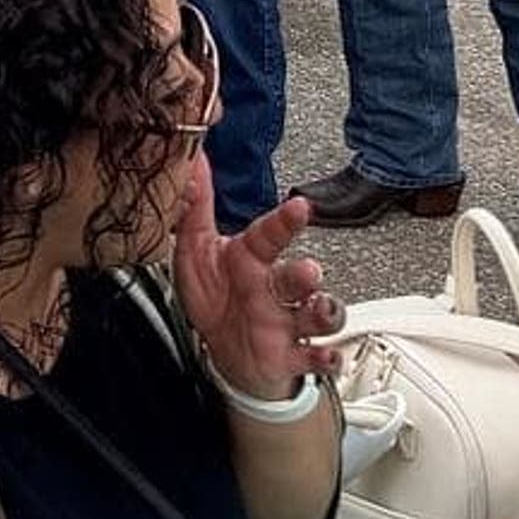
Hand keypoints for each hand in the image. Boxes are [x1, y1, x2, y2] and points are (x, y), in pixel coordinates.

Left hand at [171, 165, 340, 401]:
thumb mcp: (195, 249)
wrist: (223, 351)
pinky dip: (326, 358)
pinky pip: (318, 357)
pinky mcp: (291, 356)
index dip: (285, 221)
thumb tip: (192, 160)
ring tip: (320, 308)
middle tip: (308, 271)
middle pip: (300, 277)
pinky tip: (326, 357)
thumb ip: (195, 205)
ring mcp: (287, 322)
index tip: (299, 206)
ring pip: (319, 314)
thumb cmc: (215, 293)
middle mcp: (275, 289)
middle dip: (305, 274)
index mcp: (251, 259)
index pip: (269, 235)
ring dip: (325, 311)